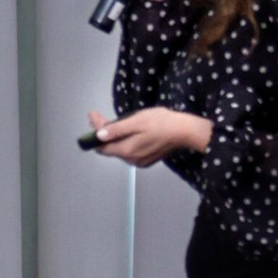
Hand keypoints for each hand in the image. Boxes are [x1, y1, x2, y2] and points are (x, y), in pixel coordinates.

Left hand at [86, 108, 212, 168]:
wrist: (184, 131)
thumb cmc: (160, 122)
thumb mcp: (136, 121)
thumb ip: (116, 130)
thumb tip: (99, 135)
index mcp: (126, 150)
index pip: (101, 146)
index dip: (94, 132)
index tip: (92, 117)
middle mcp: (131, 159)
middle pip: (111, 148)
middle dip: (103, 133)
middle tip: (98, 117)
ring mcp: (140, 161)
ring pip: (120, 149)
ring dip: (114, 137)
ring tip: (111, 122)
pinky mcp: (147, 159)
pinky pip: (130, 150)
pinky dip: (125, 141)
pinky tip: (127, 131)